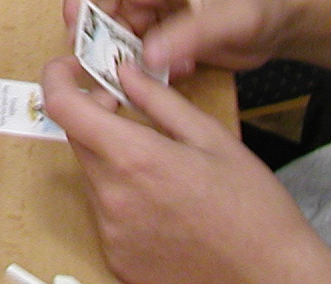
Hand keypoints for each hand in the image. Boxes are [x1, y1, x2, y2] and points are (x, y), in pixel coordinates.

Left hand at [40, 57, 330, 283]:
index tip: (70, 69)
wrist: (273, 279)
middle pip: (78, 139)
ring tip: (161, 168)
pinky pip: (106, 213)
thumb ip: (158, 100)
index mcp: (134, 158)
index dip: (57, 79)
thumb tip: (124, 71)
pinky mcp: (117, 258)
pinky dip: (123, 198)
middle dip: (95, 117)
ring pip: (93, 176)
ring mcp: (112, 233)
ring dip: (113, 160)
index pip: (62, 107)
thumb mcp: (212, 138)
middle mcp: (113, 197)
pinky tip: (163, 204)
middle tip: (127, 111)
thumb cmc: (255, 210)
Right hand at [64, 0, 294, 79]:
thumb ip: (188, 35)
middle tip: (104, 72)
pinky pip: (131, 52)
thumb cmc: (258, 4)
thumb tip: (146, 58)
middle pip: (93, 7)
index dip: (77, 1)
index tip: (78, 38)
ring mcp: (147, 10)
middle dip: (94, 39)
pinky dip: (142, 68)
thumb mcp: (228, 17)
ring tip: (145, 76)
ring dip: (119, 58)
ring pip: (109, 34)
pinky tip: (173, 73)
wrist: (283, 22)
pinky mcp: (156, 35)